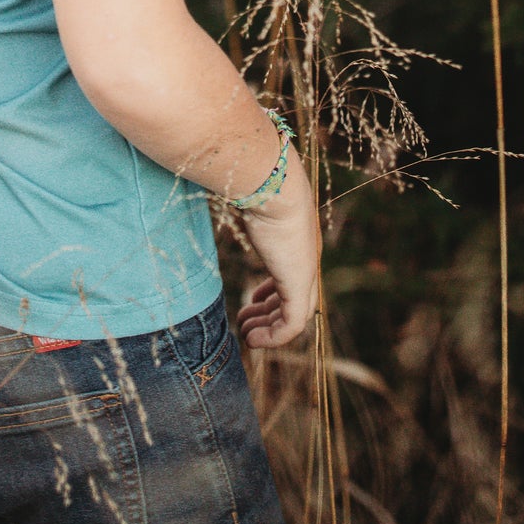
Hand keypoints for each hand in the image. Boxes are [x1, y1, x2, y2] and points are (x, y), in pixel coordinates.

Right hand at [235, 148, 320, 350]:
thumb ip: (240, 208)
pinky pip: (292, 324)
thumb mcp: (248, 201)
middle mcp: (305, 257)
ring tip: (247, 335)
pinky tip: (254, 341)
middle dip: (268, 314)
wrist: (273, 182)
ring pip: (294, 315)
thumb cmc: (255, 184)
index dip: (272, 292)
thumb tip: (218, 190)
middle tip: (245, 323)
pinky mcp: (299, 283)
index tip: (252, 300)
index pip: (291, 275)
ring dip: (269, 329)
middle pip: (293, 298)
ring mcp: (305, 271)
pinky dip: (274, 337)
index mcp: (297, 239)